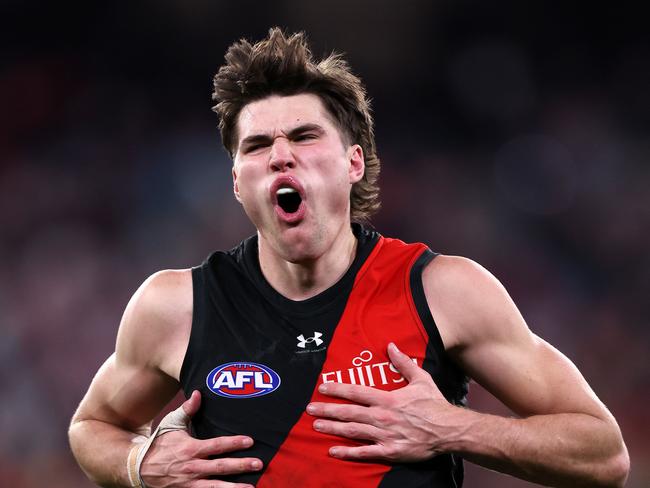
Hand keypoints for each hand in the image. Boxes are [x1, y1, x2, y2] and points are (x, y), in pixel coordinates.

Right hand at [140, 390, 262, 487]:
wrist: (138, 467)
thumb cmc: (159, 443)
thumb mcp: (172, 423)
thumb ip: (188, 410)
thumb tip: (198, 393)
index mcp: (191, 449)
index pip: (217, 445)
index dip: (234, 443)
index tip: (249, 441)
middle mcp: (192, 467)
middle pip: (221, 467)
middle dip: (240, 466)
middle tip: (259, 464)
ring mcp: (190, 483)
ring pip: (215, 487)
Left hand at [306, 343, 459, 462]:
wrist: (449, 430)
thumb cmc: (434, 404)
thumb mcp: (420, 379)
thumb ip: (403, 363)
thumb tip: (391, 345)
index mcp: (387, 399)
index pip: (356, 392)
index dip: (337, 389)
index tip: (322, 388)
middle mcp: (382, 417)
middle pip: (349, 412)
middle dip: (327, 410)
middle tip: (309, 409)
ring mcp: (384, 435)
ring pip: (353, 431)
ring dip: (332, 428)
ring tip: (316, 426)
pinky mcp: (390, 451)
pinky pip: (365, 453)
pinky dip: (348, 453)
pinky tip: (333, 451)